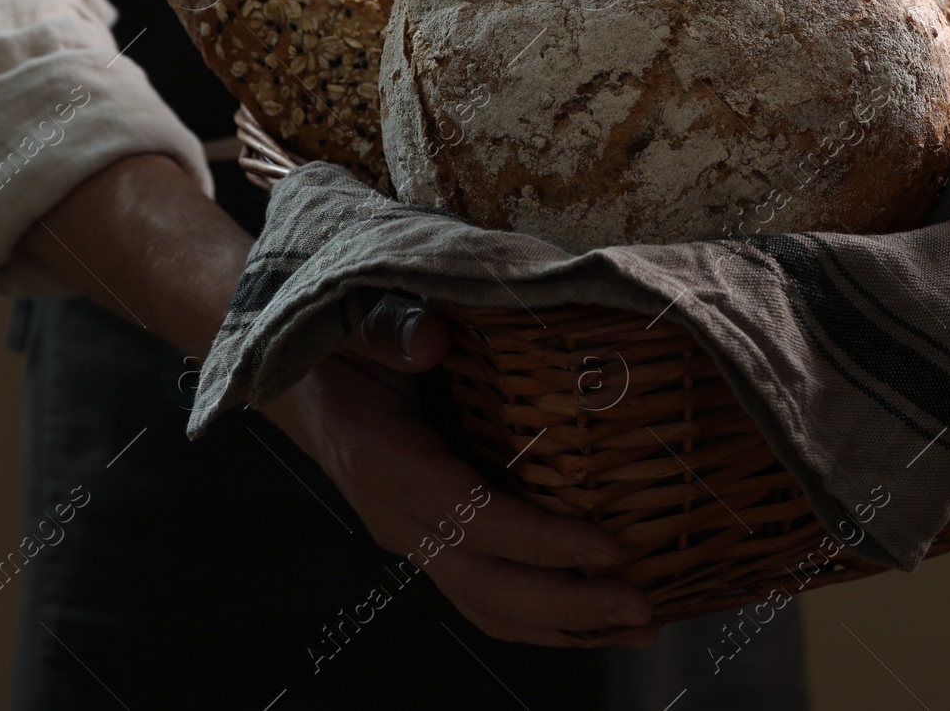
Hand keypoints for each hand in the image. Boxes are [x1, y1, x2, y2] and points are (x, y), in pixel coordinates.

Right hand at [260, 296, 658, 645]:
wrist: (306, 385)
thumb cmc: (344, 346)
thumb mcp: (357, 323)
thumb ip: (390, 329)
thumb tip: (431, 338)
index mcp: (382, 460)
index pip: (468, 516)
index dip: (538, 539)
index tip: (607, 546)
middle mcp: (398, 514)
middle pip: (483, 581)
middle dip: (566, 604)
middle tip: (642, 610)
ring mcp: (416, 537)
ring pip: (487, 602)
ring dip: (564, 624)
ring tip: (640, 626)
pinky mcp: (436, 544)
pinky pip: (487, 594)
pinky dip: (544, 615)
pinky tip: (600, 617)